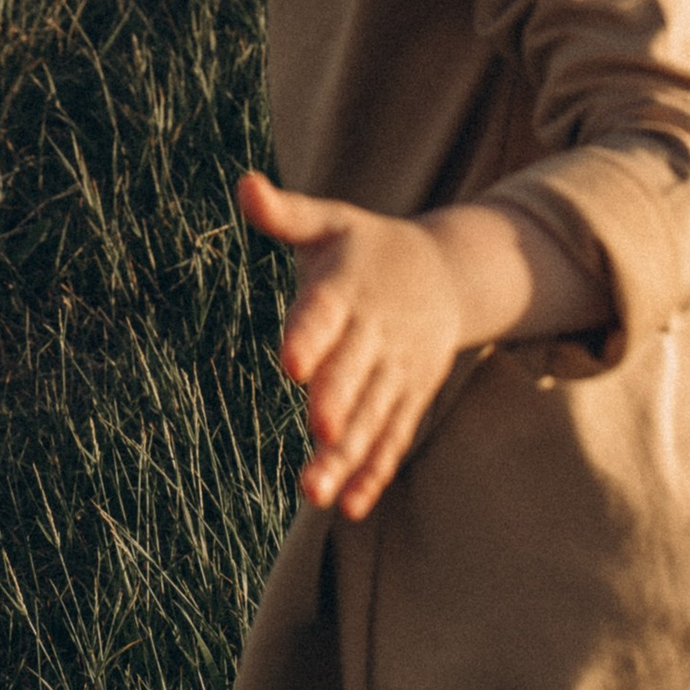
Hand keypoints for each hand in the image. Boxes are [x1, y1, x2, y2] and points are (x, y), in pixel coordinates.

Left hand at [239, 170, 607, 518]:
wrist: (446, 273)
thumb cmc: (365, 247)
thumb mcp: (329, 221)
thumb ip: (285, 213)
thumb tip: (244, 184)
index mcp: (350, 287)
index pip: (326, 314)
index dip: (310, 337)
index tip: (290, 363)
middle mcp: (376, 333)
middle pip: (354, 374)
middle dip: (336, 404)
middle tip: (316, 431)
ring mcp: (397, 370)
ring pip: (372, 417)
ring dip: (347, 455)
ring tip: (314, 492)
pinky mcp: (408, 398)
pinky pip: (392, 438)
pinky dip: (373, 472)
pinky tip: (349, 506)